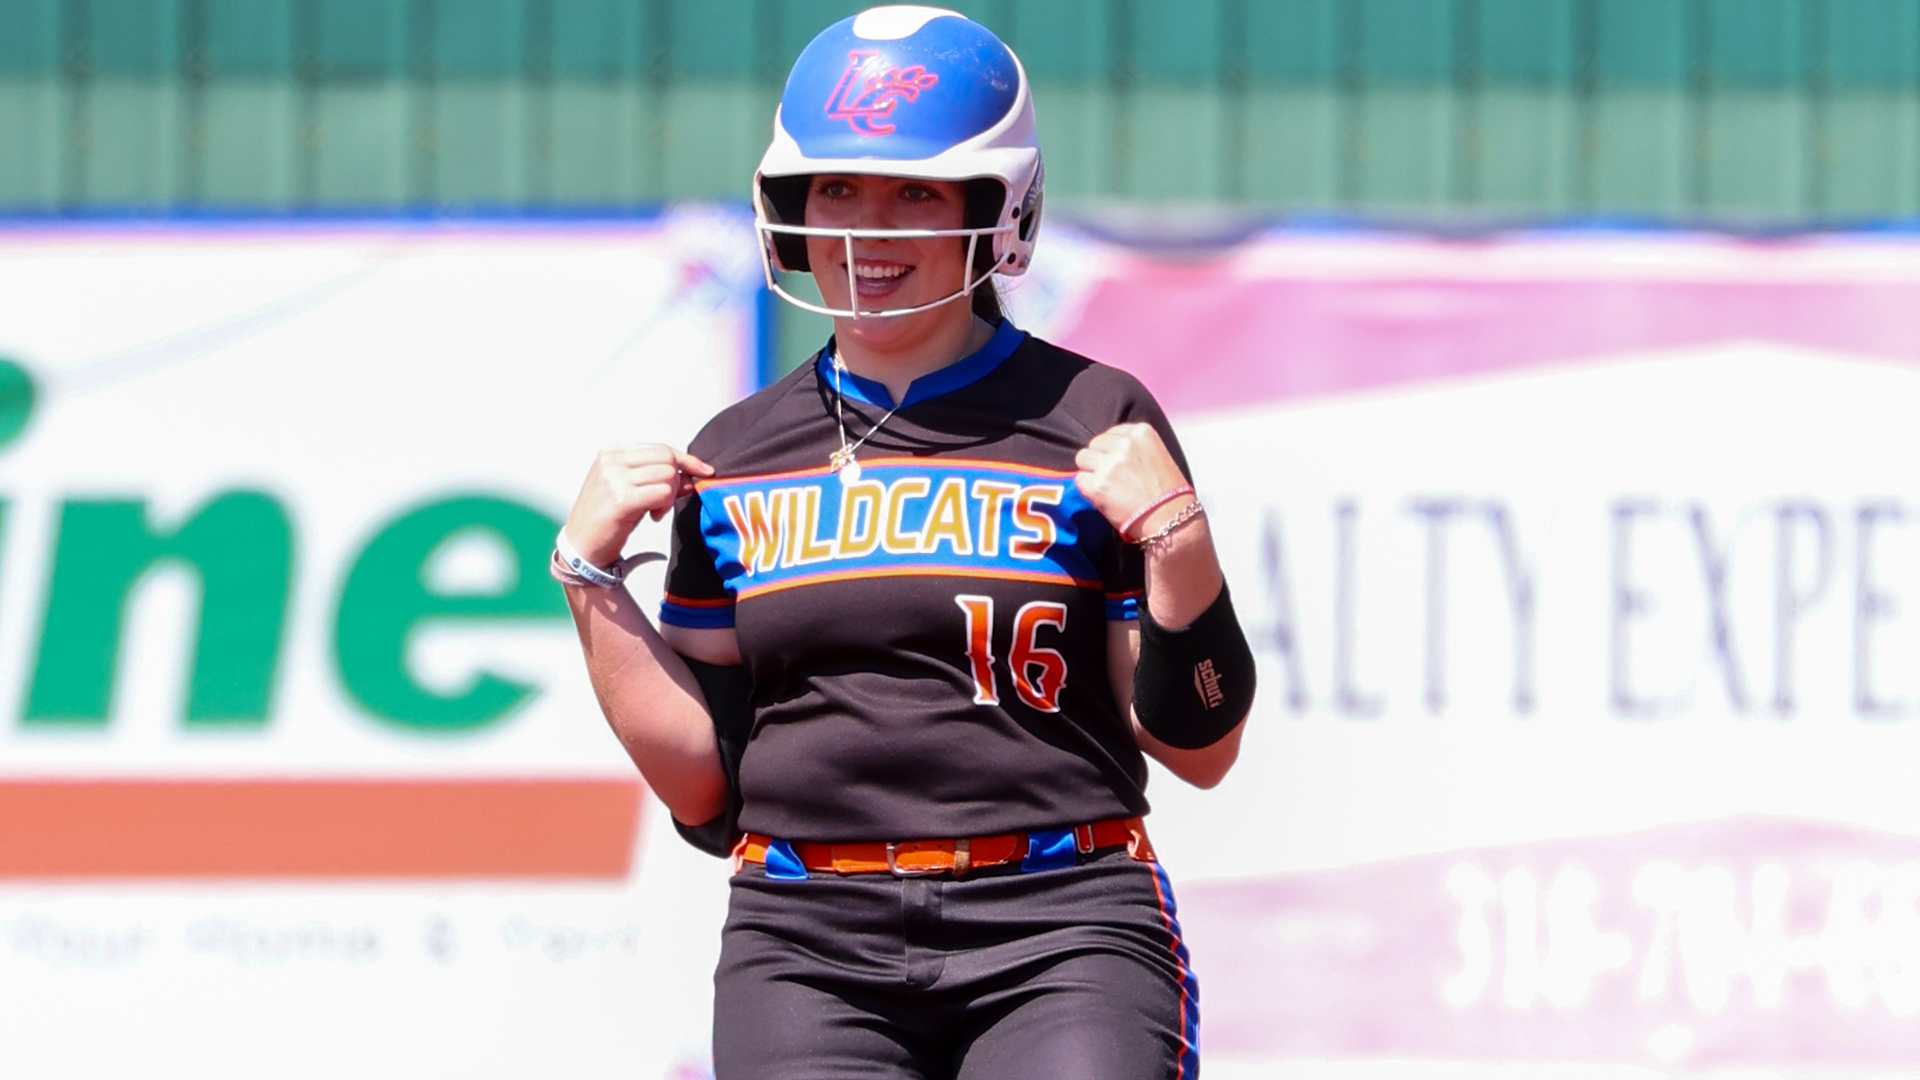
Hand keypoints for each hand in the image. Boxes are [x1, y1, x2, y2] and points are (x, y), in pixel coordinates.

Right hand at [565, 444, 713, 565]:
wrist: (582, 547)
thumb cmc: (607, 519)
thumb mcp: (634, 492)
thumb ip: (660, 479)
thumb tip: (692, 475)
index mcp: (612, 452)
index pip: (661, 448)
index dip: (686, 460)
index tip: (704, 470)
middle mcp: (611, 460)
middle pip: (667, 459)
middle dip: (675, 482)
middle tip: (664, 503)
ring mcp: (614, 477)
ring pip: (668, 475)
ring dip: (669, 497)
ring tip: (655, 510)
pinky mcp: (621, 498)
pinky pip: (663, 493)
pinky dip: (665, 506)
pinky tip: (653, 516)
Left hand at [1073, 423, 1191, 541]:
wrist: (1170, 518)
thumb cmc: (1167, 492)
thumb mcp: (1157, 454)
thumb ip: (1133, 446)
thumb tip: (1107, 449)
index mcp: (1141, 432)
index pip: (1111, 433)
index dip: (1112, 451)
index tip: (1121, 465)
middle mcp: (1124, 444)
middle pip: (1094, 444)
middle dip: (1100, 460)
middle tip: (1114, 478)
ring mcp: (1109, 464)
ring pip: (1082, 458)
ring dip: (1091, 472)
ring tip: (1109, 487)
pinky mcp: (1097, 485)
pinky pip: (1079, 480)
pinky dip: (1088, 489)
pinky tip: (1105, 498)